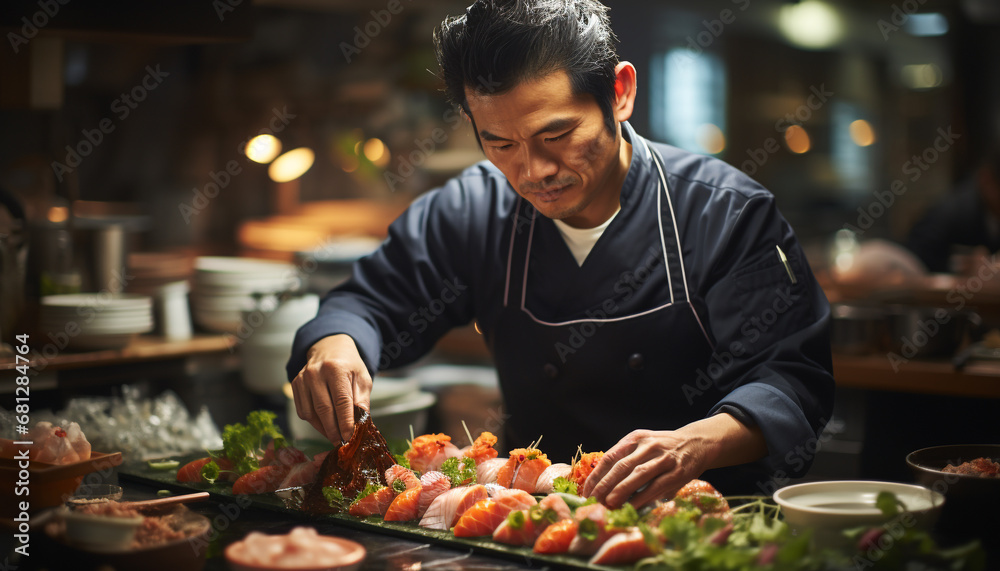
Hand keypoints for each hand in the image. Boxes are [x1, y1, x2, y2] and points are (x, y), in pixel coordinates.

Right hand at [291, 334, 371, 443]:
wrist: (329, 348)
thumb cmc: (349, 365)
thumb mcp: (362, 378)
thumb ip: (362, 400)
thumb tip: (359, 424)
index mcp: (336, 368)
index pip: (341, 401)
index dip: (345, 422)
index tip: (350, 438)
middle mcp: (316, 372)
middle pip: (324, 409)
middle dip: (333, 430)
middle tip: (341, 443)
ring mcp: (303, 378)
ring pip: (310, 413)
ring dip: (323, 428)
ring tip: (334, 435)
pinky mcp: (295, 384)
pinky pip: (303, 411)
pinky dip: (314, 422)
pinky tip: (324, 425)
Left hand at [581, 414, 766, 507]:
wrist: (696, 443)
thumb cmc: (663, 448)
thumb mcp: (643, 445)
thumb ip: (625, 458)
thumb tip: (600, 482)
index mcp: (635, 438)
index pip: (610, 457)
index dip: (597, 475)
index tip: (586, 491)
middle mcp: (648, 445)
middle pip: (621, 466)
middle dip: (605, 485)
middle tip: (594, 501)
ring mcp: (664, 458)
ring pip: (638, 474)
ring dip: (621, 491)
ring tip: (608, 504)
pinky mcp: (678, 471)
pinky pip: (656, 486)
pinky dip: (642, 497)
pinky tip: (632, 507)